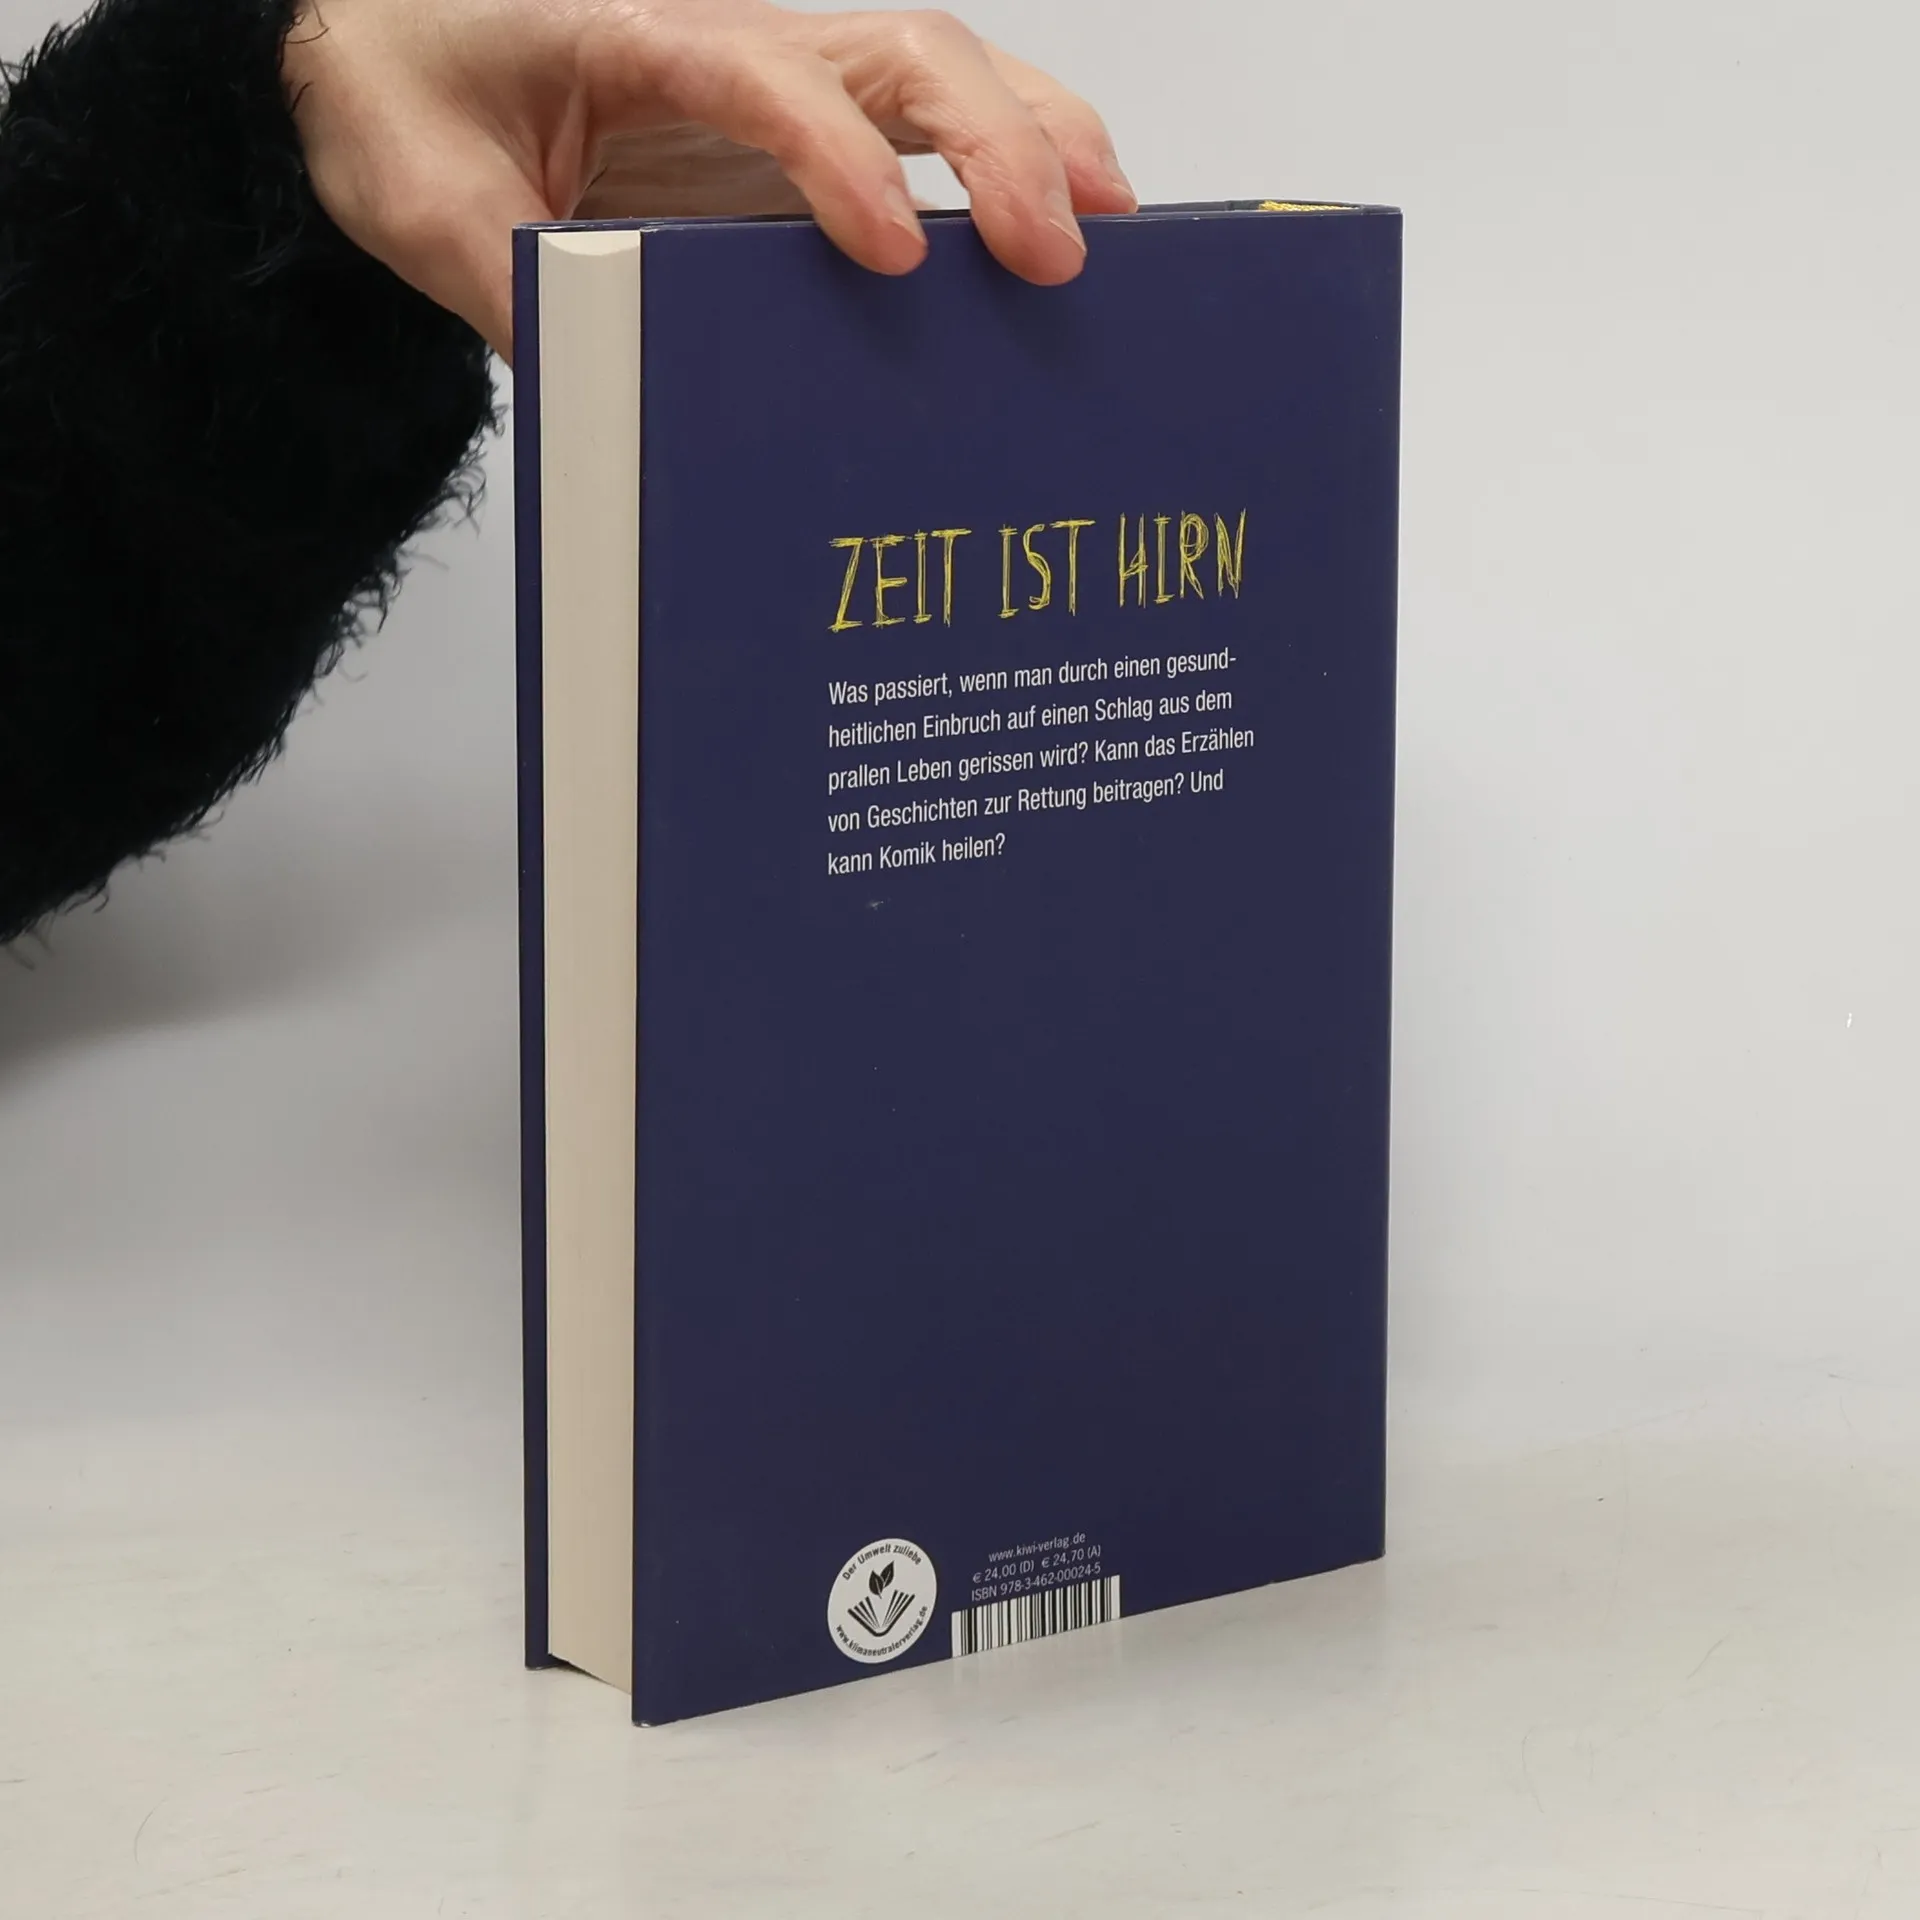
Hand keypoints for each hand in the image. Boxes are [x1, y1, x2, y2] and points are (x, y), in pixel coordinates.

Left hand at [282, 0, 1137, 360]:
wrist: (385, 36)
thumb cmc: (402, 91)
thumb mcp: (422, 199)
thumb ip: (506, 284)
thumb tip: (609, 392)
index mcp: (636, 34)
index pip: (768, 83)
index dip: (843, 161)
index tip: (897, 254)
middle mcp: (730, 38)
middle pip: (902, 55)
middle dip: (998, 145)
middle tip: (1060, 255)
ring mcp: (773, 76)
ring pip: (938, 67)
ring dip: (1037, 134)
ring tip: (1115, 225)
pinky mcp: (791, 125)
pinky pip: (918, 120)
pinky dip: (1006, 156)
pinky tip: (1057, 222)